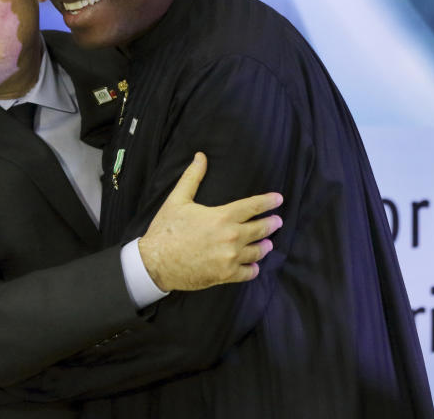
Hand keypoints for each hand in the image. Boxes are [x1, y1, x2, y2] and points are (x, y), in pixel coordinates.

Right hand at [138, 153, 282, 290]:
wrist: (155, 262)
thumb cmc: (166, 230)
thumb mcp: (177, 200)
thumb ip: (192, 177)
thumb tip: (201, 156)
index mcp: (222, 216)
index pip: (253, 206)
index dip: (268, 202)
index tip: (278, 199)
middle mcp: (231, 237)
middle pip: (261, 229)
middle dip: (272, 224)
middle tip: (277, 222)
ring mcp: (230, 258)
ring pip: (257, 252)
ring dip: (264, 246)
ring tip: (267, 244)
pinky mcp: (225, 275)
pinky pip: (248, 273)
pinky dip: (253, 269)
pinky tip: (254, 266)